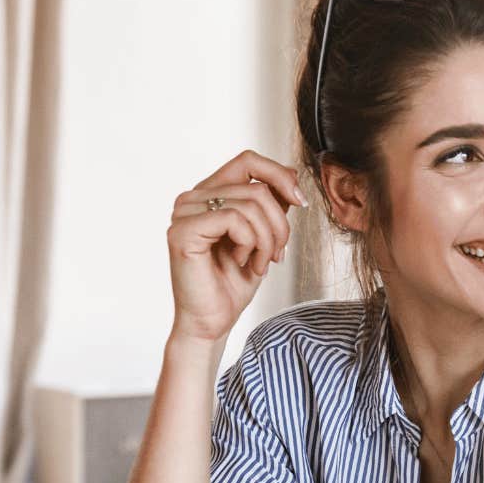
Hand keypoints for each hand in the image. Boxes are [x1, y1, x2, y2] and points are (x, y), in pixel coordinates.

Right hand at [167, 150, 307, 343]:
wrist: (212, 321)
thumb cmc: (232, 283)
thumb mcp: (263, 236)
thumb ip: (271, 205)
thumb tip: (291, 174)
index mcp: (209, 194)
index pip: (248, 161)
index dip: (280, 176)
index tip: (300, 201)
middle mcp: (192, 198)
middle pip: (256, 187)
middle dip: (280, 224)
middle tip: (278, 254)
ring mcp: (184, 212)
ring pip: (250, 204)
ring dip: (267, 239)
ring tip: (261, 263)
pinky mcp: (183, 231)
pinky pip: (234, 219)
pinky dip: (250, 243)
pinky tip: (242, 262)